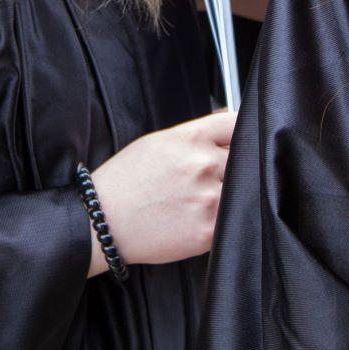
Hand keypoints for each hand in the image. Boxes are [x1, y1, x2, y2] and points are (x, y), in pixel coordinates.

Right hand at [85, 109, 236, 274]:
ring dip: (230, 196)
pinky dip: (222, 221)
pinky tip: (198, 219)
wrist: (102, 222)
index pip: (238, 124)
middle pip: (246, 159)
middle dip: (235, 168)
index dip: (241, 134)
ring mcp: (208, 198)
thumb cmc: (126, 182)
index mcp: (191, 138)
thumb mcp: (157, 142)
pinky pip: (232, 221)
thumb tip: (228, 119)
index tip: (238, 145)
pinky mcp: (209, 230)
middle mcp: (203, 164)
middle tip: (214, 179)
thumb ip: (197, 133)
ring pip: (242, 192)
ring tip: (201, 202)